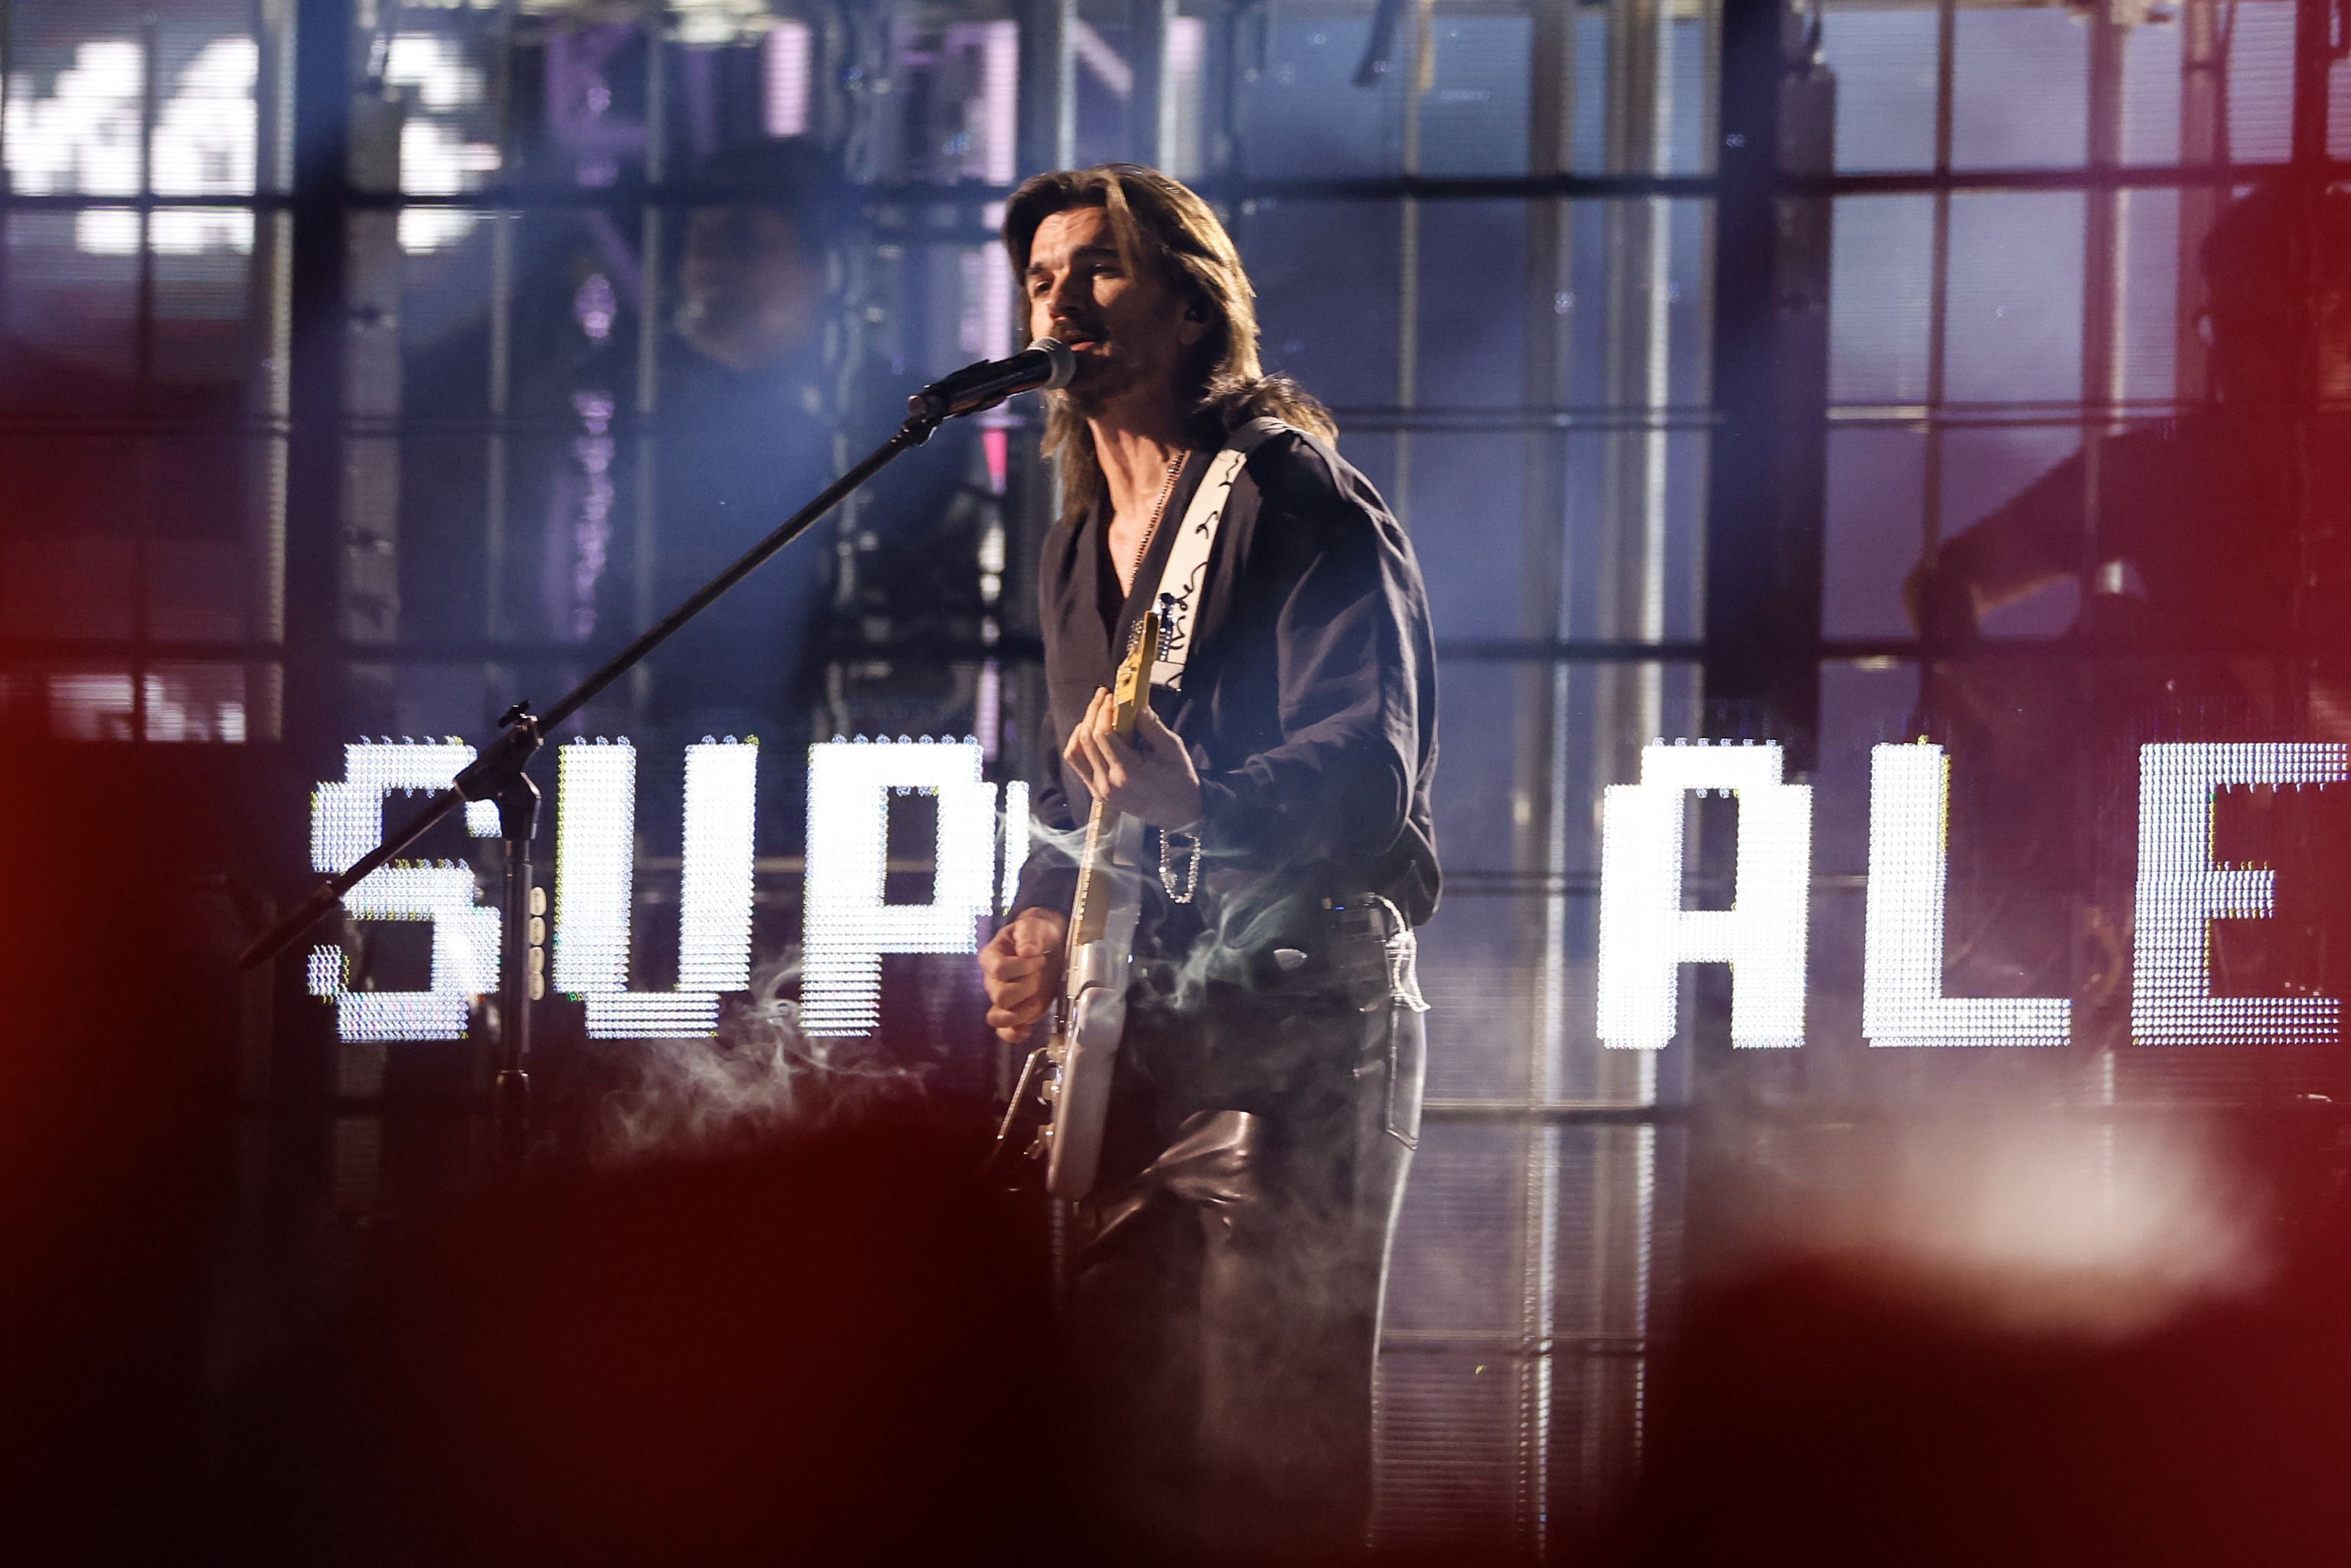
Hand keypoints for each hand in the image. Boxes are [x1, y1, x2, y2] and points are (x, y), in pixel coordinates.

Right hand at [978, 907, 1068, 1044]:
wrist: (1048, 944)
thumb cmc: (1037, 933)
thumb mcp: (1034, 926)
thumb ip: (1029, 935)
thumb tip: (1026, 951)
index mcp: (991, 957)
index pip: (999, 969)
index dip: (1022, 967)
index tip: (1040, 958)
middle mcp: (992, 980)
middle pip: (1001, 995)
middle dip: (1026, 988)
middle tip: (1039, 977)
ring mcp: (1002, 998)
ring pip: (998, 1017)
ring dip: (1020, 1013)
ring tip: (1035, 1002)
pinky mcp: (1015, 1012)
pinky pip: (1004, 1031)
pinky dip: (1014, 1034)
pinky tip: (1028, 1029)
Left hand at [1063, 687, 1203, 828]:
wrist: (1178, 812)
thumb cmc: (1179, 780)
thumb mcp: (1171, 748)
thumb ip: (1150, 725)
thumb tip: (1133, 703)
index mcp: (1128, 773)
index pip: (1103, 735)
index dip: (1104, 710)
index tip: (1112, 696)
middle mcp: (1108, 784)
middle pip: (1086, 739)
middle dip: (1094, 712)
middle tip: (1104, 695)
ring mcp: (1099, 790)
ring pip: (1075, 751)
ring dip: (1083, 726)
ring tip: (1097, 711)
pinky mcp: (1096, 792)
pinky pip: (1078, 763)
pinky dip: (1080, 743)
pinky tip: (1091, 730)